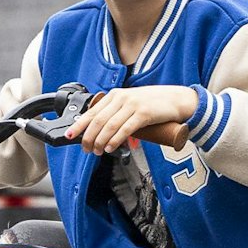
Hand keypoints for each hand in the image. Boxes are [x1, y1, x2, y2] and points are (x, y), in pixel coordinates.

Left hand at [68, 83, 199, 154]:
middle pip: (98, 121)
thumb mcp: (132, 106)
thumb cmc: (155, 105)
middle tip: (87, 150)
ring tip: (98, 152)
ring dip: (100, 141)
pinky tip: (110, 148)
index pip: (92, 112)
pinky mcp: (143, 113)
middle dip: (89, 137)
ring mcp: (132, 104)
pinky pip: (124, 129)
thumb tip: (105, 136)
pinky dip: (115, 140)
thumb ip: (118, 116)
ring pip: (109, 126)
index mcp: (115, 95)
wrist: (178, 100)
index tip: (69, 136)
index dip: (79, 125)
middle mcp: (121, 98)